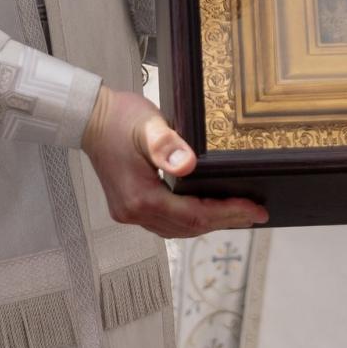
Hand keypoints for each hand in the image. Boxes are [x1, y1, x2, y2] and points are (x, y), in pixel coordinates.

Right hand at [81, 88, 267, 236]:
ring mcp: (130, 212)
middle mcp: (133, 212)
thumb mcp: (147, 125)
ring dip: (209, 223)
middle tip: (256, 214)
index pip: (194, 215)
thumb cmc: (118, 118)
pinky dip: (190, 219)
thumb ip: (167, 146)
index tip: (255, 209)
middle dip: (225, 221)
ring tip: (238, 216)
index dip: (227, 213)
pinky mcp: (129, 206)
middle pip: (188, 227)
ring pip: (177, 229)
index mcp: (140, 197)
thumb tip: (188, 165)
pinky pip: (166, 222)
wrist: (90, 119)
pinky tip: (206, 211)